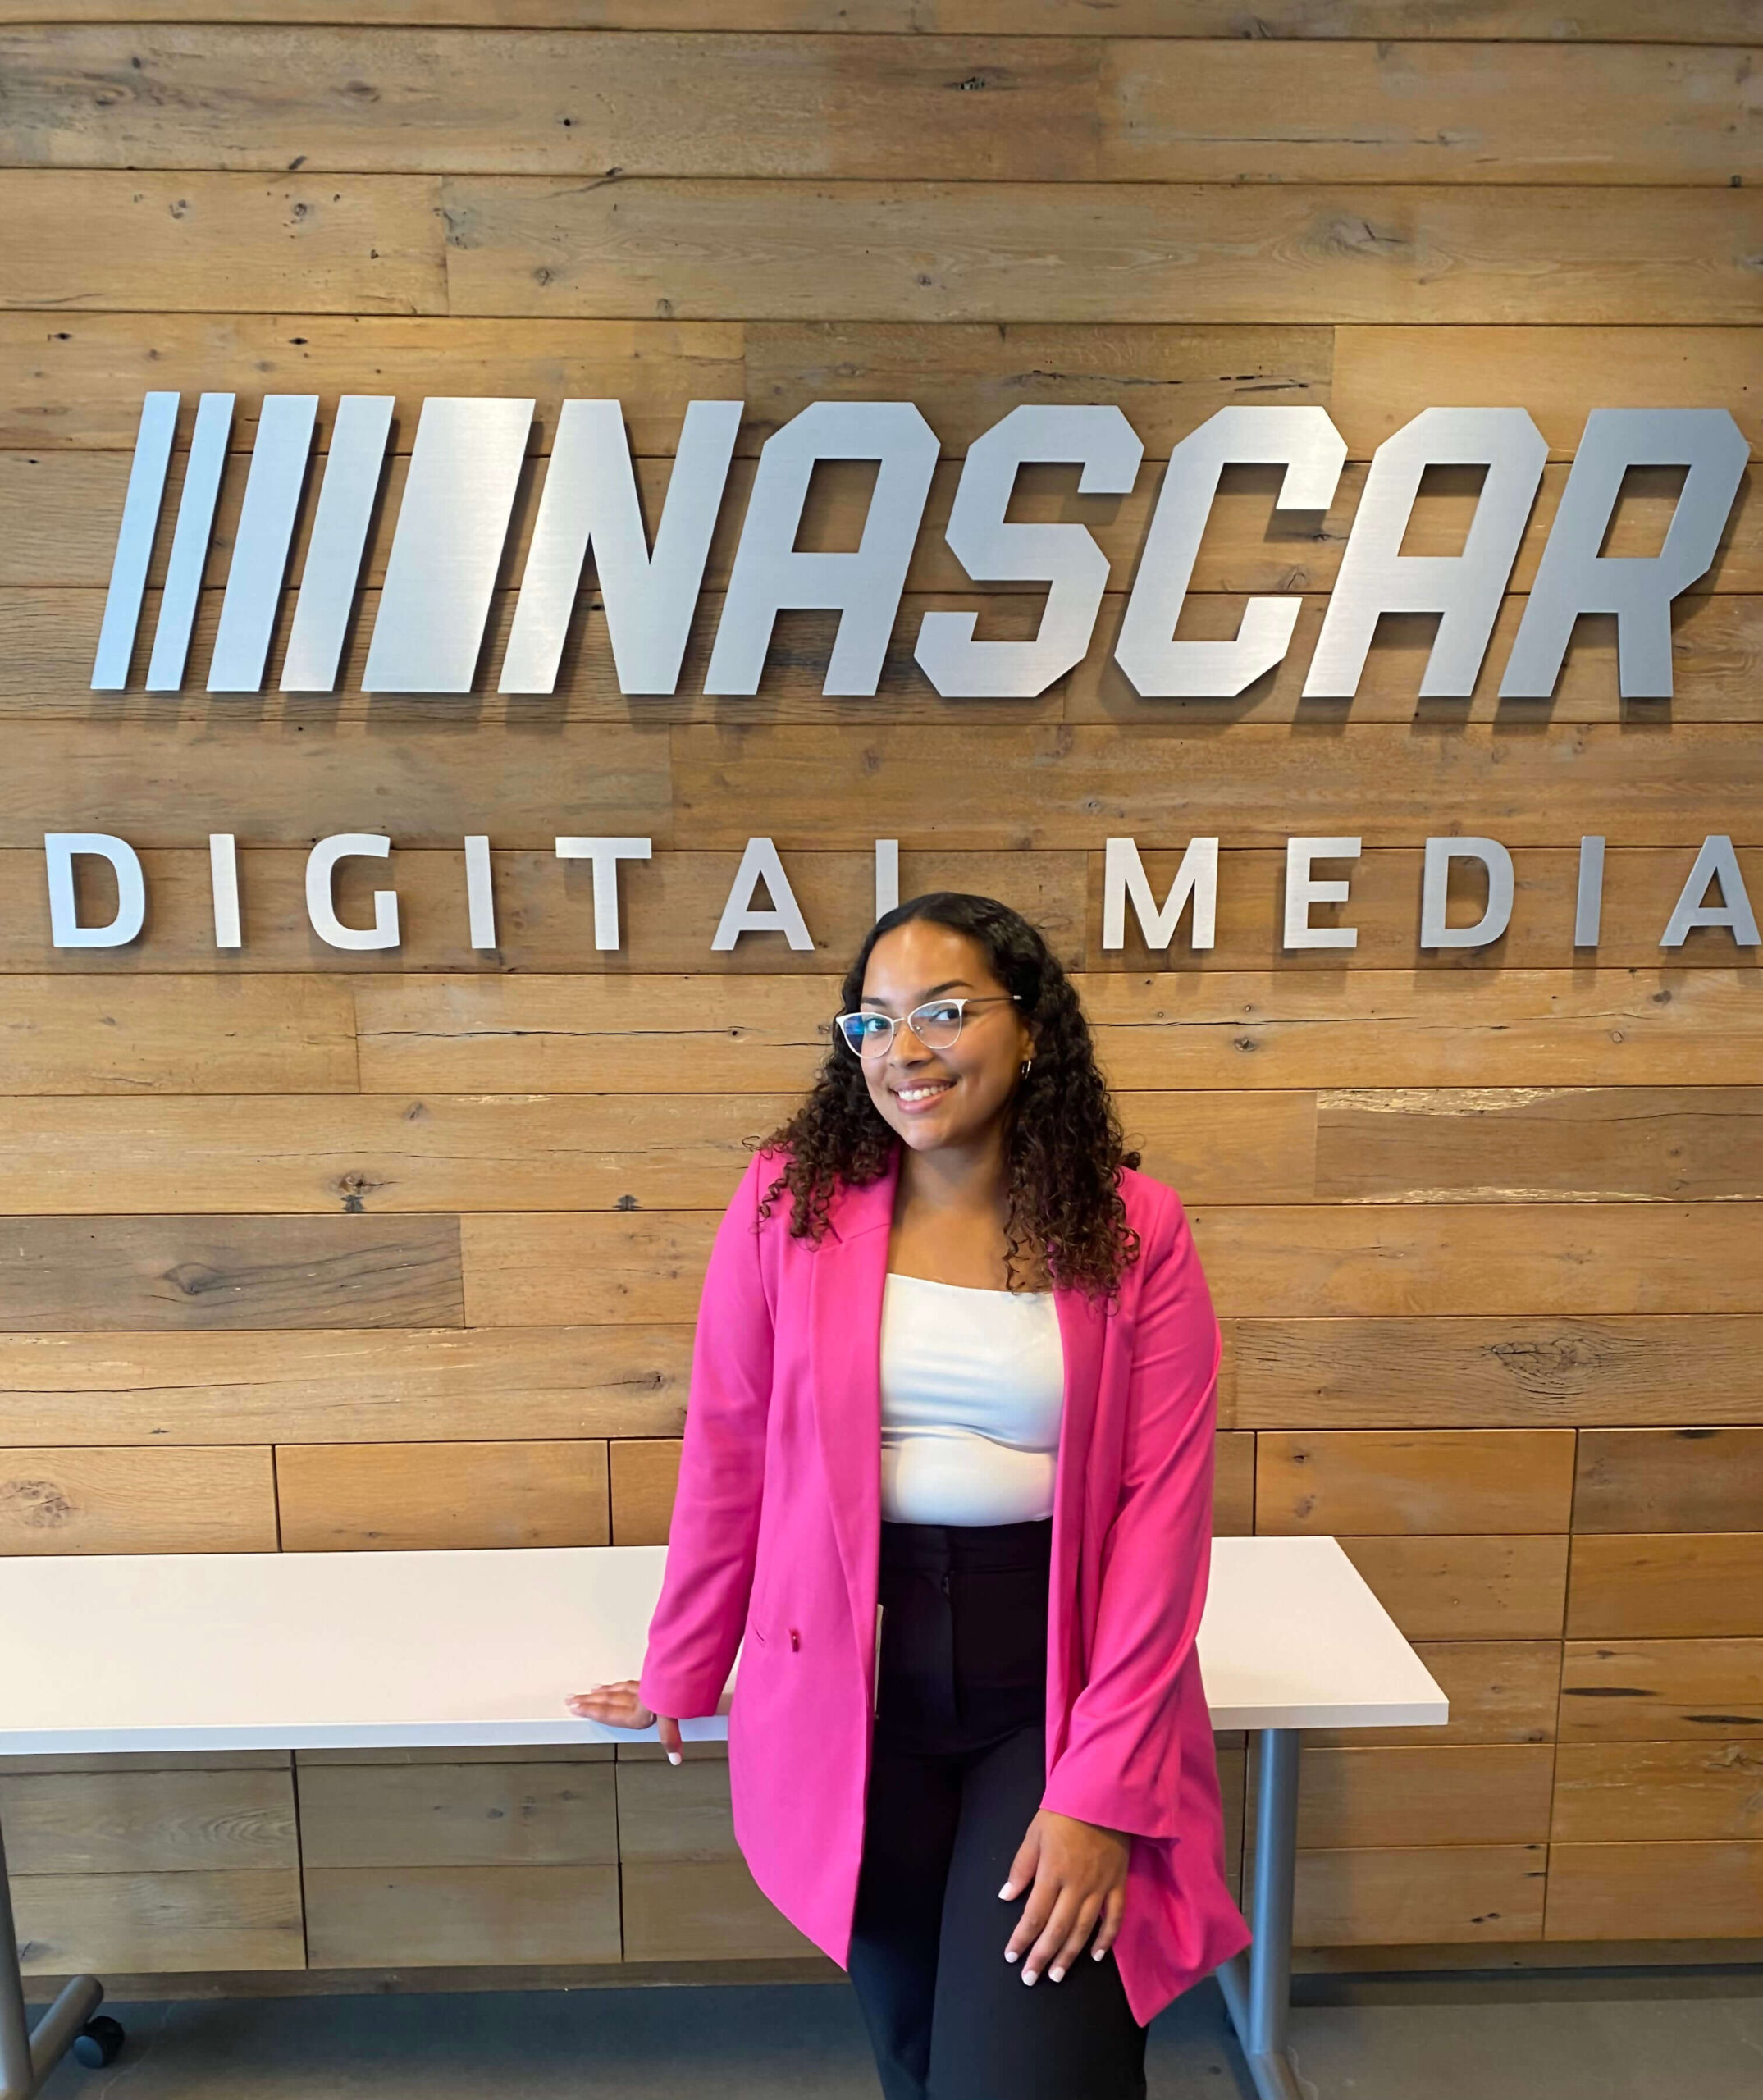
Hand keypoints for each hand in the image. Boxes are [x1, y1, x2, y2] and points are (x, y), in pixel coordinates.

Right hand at [564, 1678, 684, 1764]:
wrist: (685, 1666)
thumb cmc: (676, 1692)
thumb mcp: (672, 1719)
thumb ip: (670, 1738)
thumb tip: (674, 1758)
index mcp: (637, 1711)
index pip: (608, 1713)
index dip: (591, 1711)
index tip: (576, 1708)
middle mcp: (637, 1698)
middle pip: (608, 1699)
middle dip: (589, 1700)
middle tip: (573, 1698)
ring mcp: (644, 1685)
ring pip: (619, 1688)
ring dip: (604, 1690)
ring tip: (594, 1689)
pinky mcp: (653, 1674)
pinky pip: (632, 1681)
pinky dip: (623, 1683)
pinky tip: (624, 1682)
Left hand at [999, 1809, 1129, 1984]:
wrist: (1103, 1794)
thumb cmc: (1063, 1812)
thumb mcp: (1034, 1834)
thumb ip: (1021, 1867)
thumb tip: (1006, 1897)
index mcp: (1052, 1873)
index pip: (1033, 1916)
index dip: (1021, 1939)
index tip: (1011, 1957)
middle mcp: (1076, 1887)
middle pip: (1056, 1930)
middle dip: (1041, 1957)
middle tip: (1030, 1978)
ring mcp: (1100, 1888)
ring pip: (1083, 1931)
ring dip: (1069, 1956)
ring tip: (1057, 1975)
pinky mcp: (1118, 1885)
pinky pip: (1114, 1918)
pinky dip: (1107, 1940)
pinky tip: (1097, 1956)